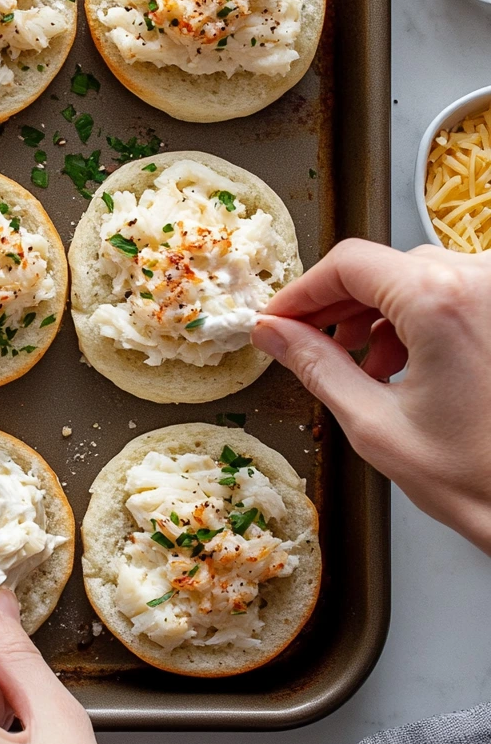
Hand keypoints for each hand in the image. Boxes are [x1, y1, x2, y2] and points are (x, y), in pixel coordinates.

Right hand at [252, 239, 490, 552]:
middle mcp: (481, 282)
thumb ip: (315, 366)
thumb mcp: (374, 424)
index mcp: (442, 300)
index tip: (277, 317)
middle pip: (381, 268)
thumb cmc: (481, 480)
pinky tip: (401, 363)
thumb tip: (273, 334)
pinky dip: (416, 318)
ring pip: (415, 278)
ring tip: (362, 366)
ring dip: (376, 314)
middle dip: (336, 306)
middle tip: (305, 342)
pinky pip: (451, 292)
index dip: (302, 291)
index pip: (348, 264)